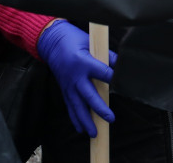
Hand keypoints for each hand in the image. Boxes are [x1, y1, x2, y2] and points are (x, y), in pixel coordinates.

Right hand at [38, 20, 115, 136]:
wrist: (51, 41)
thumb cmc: (73, 39)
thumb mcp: (90, 42)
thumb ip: (106, 55)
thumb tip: (120, 65)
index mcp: (83, 62)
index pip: (102, 73)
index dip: (113, 78)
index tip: (121, 84)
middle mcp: (75, 77)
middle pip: (89, 96)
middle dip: (100, 109)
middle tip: (110, 118)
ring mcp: (68, 85)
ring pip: (78, 106)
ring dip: (86, 120)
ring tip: (94, 133)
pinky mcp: (64, 89)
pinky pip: (70, 107)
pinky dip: (75, 119)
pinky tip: (80, 129)